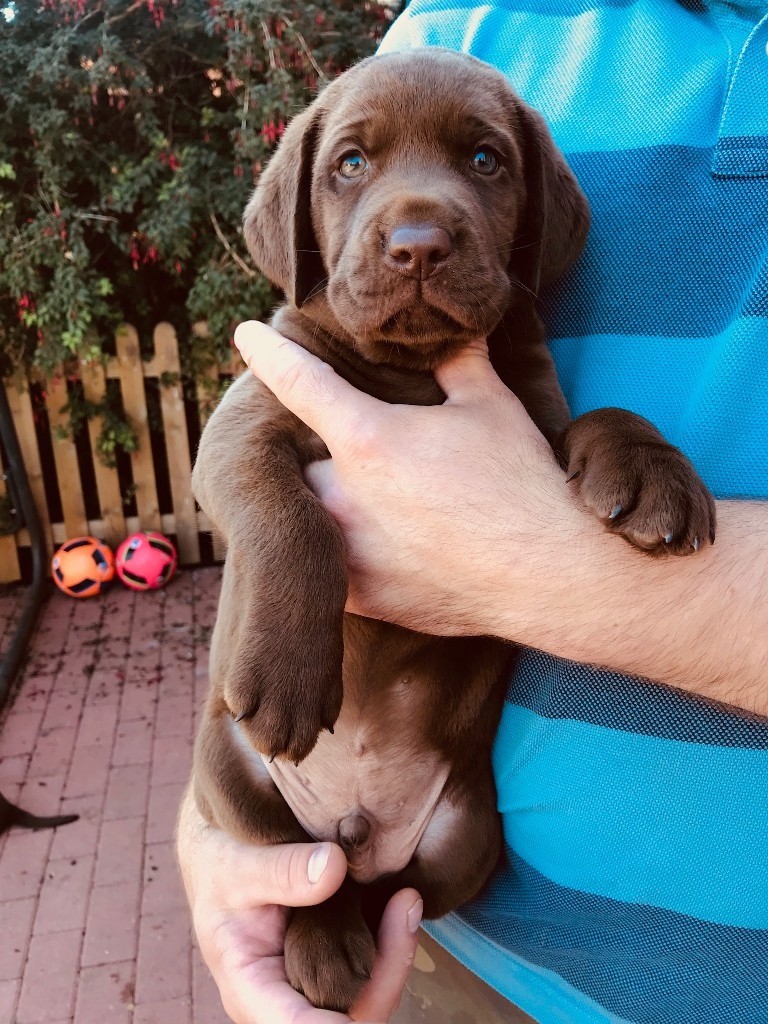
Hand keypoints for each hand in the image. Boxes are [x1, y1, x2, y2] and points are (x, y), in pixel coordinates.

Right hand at [178, 789, 421, 1023]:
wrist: (222, 857)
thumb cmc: (221, 868)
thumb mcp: (238, 864)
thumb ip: (280, 869)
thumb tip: (333, 868)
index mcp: (252, 989)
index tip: (369, 981)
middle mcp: (288, 998)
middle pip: (350, 1016)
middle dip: (387, 971)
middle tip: (406, 906)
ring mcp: (314, 984)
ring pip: (367, 995)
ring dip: (394, 952)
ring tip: (406, 899)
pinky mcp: (334, 962)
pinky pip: (371, 968)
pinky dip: (390, 939)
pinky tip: (399, 899)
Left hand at [233, 319, 580, 639]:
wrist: (547, 573)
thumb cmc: (521, 484)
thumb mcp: (492, 407)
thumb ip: (460, 364)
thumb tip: (456, 332)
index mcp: (367, 438)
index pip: (298, 382)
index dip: (268, 353)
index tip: (246, 337)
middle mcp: (342, 496)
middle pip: (299, 462)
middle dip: (319, 455)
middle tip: (366, 459)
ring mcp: (345, 552)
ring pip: (310, 519)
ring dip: (328, 507)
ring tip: (380, 510)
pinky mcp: (360, 597)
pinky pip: (328, 568)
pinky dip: (341, 555)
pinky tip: (381, 550)